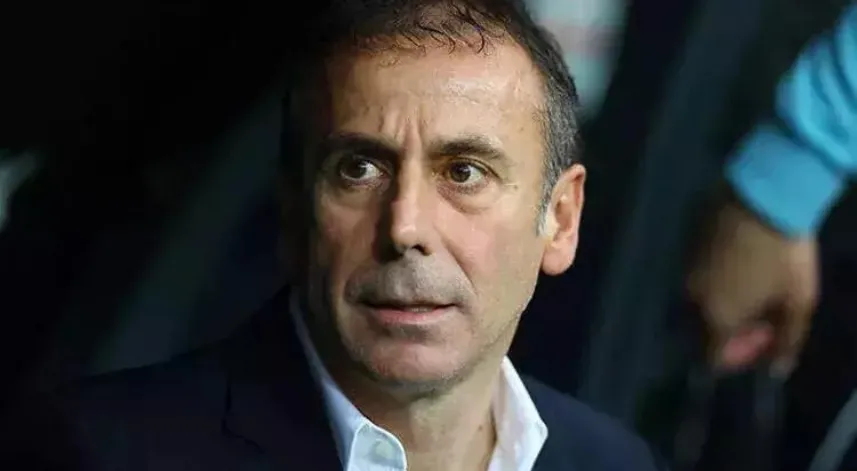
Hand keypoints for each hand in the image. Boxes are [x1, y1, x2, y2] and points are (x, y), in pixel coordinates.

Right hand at [687, 197, 819, 375]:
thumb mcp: (799, 301)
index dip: (739, 357)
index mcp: (717, 317)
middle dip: (732, 330)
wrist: (763, 194)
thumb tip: (777, 370)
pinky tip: (741, 264)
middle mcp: (693, 298)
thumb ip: (788, 341)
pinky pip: (700, 276)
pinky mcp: (688, 245)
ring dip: (724, 304)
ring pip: (702, 301)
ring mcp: (687, 269)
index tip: (765, 340)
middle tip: (764, 316)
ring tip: (754, 289)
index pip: (712, 357)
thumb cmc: (783, 254)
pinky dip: (718, 280)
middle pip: (705, 329)